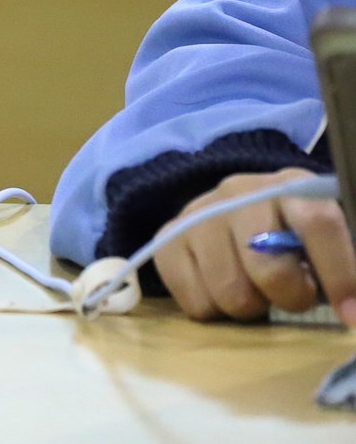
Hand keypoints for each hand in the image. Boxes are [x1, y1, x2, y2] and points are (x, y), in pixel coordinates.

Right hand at [153, 167, 355, 322]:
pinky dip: (214, 307)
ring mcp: (197, 215)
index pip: (318, 223)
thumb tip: (355, 308)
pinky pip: (194, 301)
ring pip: (230, 293)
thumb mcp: (323, 238)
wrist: (236, 212)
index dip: (340, 273)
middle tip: (292, 294)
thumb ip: (342, 261)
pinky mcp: (166, 240)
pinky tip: (222, 286)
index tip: (352, 314)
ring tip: (255, 288)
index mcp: (290, 188)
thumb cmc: (293, 235)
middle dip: (289, 296)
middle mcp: (238, 194)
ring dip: (250, 305)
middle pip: (268, 267)